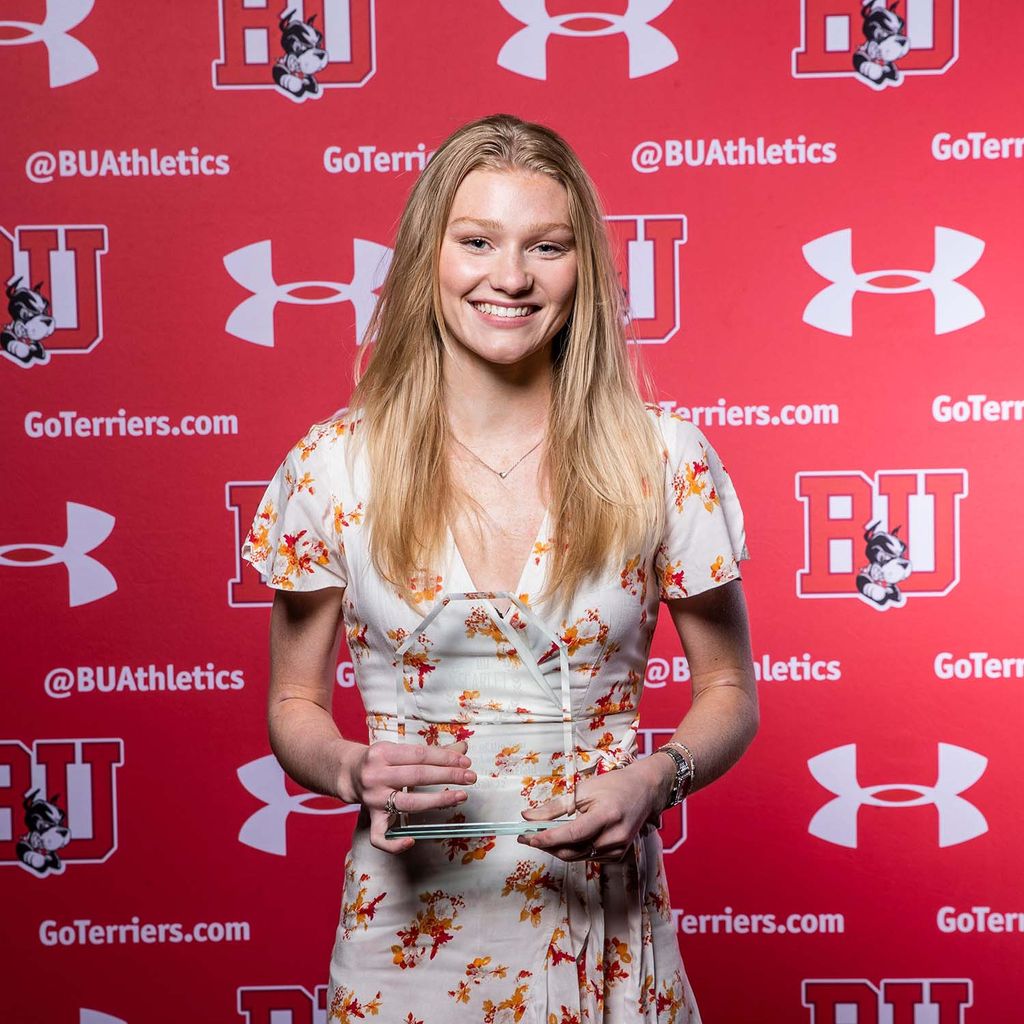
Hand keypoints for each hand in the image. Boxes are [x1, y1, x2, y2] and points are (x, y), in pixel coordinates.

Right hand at [351, 739, 476, 854]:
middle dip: (448, 776)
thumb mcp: (400, 749)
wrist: (348, 772)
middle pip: (418, 776)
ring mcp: (373, 799)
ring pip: (408, 803)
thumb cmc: (381, 760)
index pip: (420, 755)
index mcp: (383, 753)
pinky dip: (395, 843)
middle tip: (470, 777)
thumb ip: (431, 752)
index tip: (465, 762)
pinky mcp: (371, 818)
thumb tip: (463, 748)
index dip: (445, 758)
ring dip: (438, 801)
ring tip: (460, 797)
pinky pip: (380, 837)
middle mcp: (376, 776)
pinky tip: (412, 840)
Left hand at [516, 755, 671, 862]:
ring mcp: (618, 850)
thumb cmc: (614, 785)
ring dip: (558, 849)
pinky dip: (574, 850)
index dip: (546, 838)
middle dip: (546, 845)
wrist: (644, 791)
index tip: (525, 836)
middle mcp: (614, 837)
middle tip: (526, 836)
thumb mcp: (583, 790)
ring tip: (542, 836)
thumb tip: (528, 816)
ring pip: (578, 857)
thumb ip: (555, 806)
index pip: (571, 834)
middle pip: (571, 851)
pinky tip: (566, 840)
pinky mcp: (617, 856)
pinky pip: (588, 858)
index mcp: (606, 816)